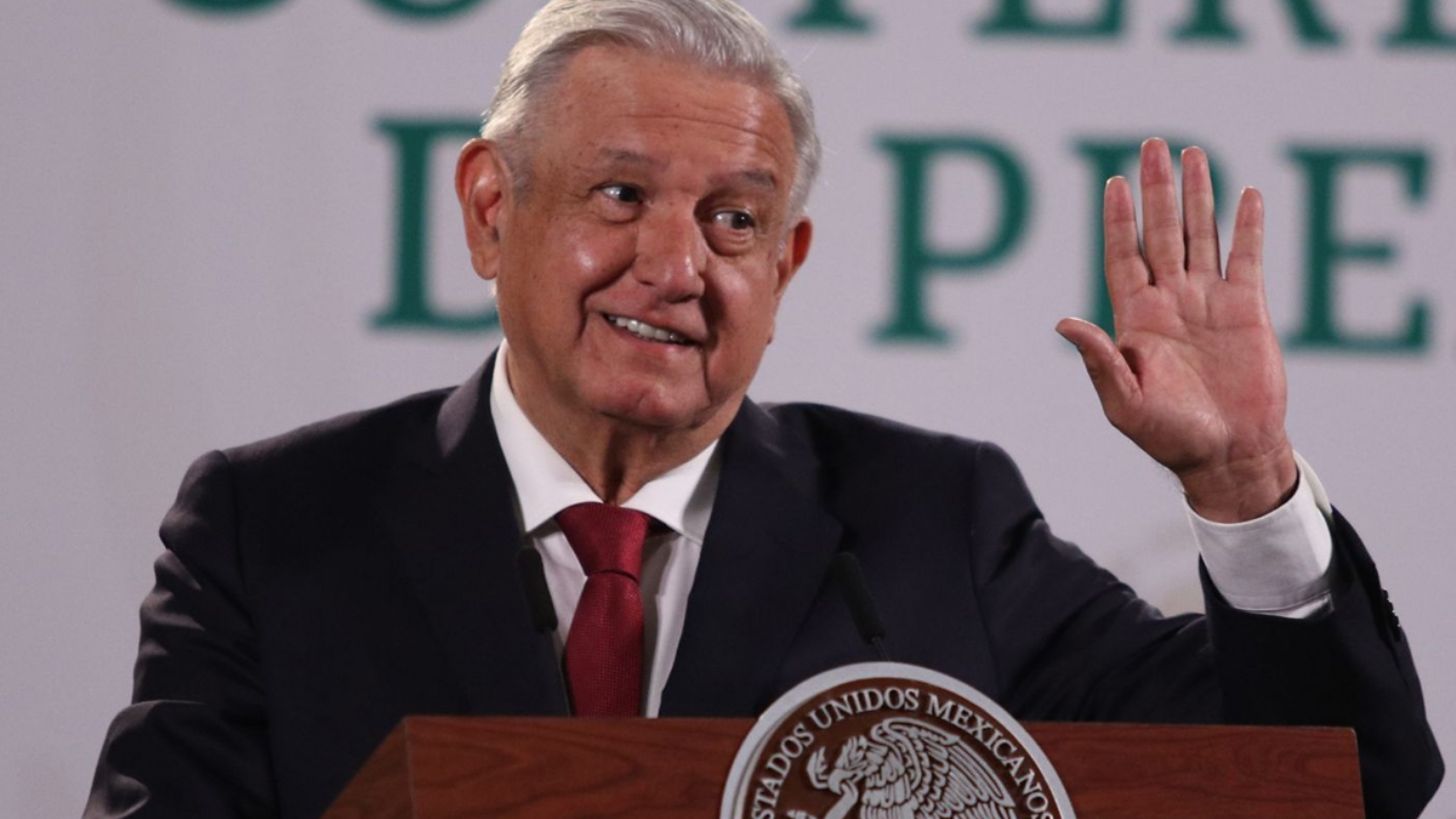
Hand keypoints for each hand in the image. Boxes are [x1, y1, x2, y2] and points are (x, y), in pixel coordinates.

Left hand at [1056, 138, 1295, 522]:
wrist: (1228, 454)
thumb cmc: (1170, 436)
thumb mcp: (1124, 403)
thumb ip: (1099, 360)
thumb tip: (1063, 322)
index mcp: (1136, 318)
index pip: (1122, 254)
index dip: (1116, 219)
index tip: (1112, 182)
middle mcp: (1170, 300)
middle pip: (1161, 231)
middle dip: (1156, 189)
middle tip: (1152, 145)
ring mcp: (1209, 301)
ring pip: (1201, 234)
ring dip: (1197, 194)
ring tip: (1192, 153)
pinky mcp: (1248, 308)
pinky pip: (1247, 257)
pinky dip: (1247, 225)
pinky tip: (1246, 193)